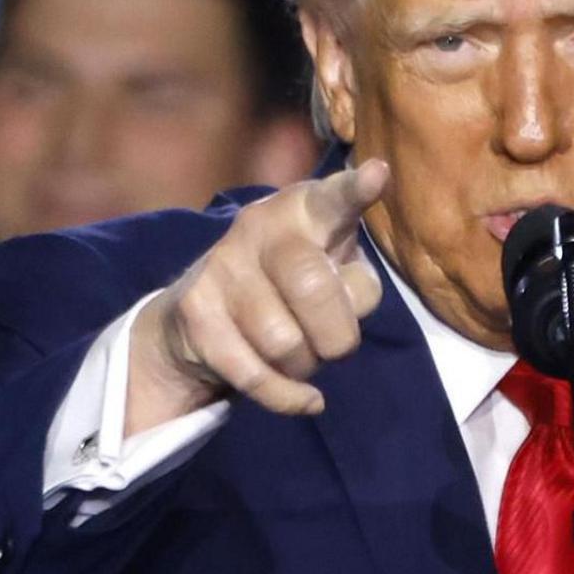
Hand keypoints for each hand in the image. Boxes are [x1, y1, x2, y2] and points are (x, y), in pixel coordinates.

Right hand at [127, 160, 389, 429]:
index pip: (332, 199)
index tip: (377, 175)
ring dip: (307, 367)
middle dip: (338, 337)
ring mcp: (222, 267)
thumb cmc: (291, 287)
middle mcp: (258, 227)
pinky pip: (257, 376)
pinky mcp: (196, 313)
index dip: (354, 191)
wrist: (200, 315)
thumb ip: (354, 281)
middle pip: (314, 290)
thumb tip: (348, 299)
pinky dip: (290, 398)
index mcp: (303, 210)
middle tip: (335, 344)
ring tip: (300, 354)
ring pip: (286, 343)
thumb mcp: (331, 271)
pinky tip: (305, 399)